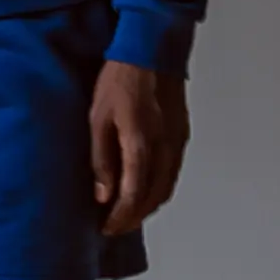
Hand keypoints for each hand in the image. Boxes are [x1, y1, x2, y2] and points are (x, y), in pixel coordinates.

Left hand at [89, 61, 189, 235]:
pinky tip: (144, 190)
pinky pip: (173, 173)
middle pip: (153, 198)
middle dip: (133, 218)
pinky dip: (159, 190)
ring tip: (126, 213)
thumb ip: (102, 160)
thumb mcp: (98, 119)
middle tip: (113, 227)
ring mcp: (177, 142)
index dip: (120, 218)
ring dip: (147, 207)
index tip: (105, 229)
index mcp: (141, 145)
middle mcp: (165, 148)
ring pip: (166, 188)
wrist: (151, 50)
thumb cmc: (119, 80)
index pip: (134, 196)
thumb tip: (103, 196)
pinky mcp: (181, 135)